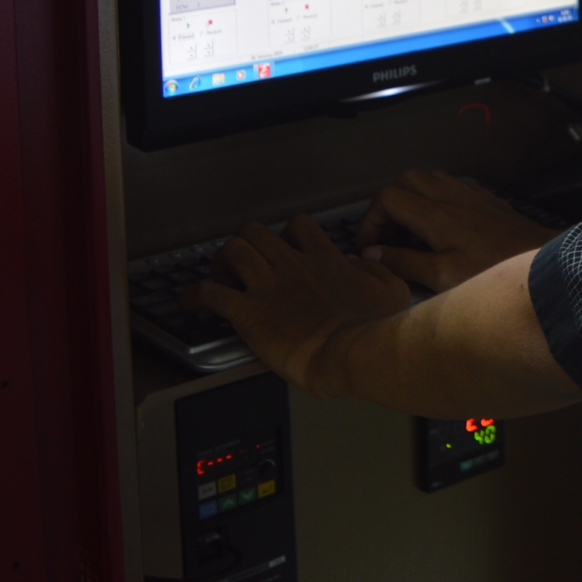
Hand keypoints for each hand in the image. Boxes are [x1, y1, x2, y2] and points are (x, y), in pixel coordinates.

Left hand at [187, 217, 411, 395]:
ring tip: (218, 276)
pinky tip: (187, 303)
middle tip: (244, 263)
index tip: (284, 250)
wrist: (352, 354)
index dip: (287, 234)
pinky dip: (193, 296)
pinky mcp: (248, 311)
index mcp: (325, 261)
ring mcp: (268, 287)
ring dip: (220, 262)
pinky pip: (209, 293)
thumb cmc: (375, 329)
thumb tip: (359, 262)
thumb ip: (375, 270)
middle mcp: (292, 266)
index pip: (301, 227)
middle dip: (245, 243)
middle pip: (256, 232)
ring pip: (232, 251)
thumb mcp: (393, 292)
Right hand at [358, 169, 556, 292]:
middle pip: (404, 180)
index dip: (370, 220)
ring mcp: (470, 194)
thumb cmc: (494, 271)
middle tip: (386, 236)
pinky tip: (437, 229)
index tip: (369, 246)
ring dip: (410, 200)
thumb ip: (404, 263)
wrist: (543, 261)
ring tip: (408, 234)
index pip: (388, 197)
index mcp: (436, 214)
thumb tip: (372, 253)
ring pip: (427, 179)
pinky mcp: (485, 200)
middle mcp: (451, 196)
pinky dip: (433, 200)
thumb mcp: (443, 276)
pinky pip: (449, 186)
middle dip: (386, 205)